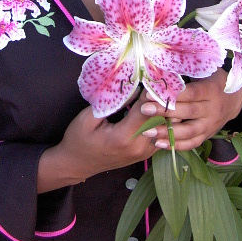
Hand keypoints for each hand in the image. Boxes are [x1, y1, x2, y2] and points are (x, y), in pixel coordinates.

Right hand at [37, 90, 157, 192]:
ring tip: (159, 90)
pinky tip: (156, 106)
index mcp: (124, 138)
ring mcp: (144, 153)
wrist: (76, 164)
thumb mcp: (88, 118)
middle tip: (157, 79)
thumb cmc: (78, 139)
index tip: (151, 76)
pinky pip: (162, 134)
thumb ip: (112, 103)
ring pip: (165, 127)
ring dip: (163, 109)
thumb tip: (134, 88)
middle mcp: (139, 147)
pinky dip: (161, 119)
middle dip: (160, 98)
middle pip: (161, 119)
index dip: (151, 92)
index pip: (147, 110)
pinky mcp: (146, 154)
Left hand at [140, 68, 241, 151]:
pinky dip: (176, 145)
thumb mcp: (205, 71)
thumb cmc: (214, 80)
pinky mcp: (208, 135)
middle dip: (165, 112)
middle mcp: (213, 109)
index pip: (191, 93)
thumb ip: (187, 72)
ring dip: (168, 133)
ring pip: (189, 131)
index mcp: (211, 90)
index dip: (172, 94)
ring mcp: (211, 124)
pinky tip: (159, 144)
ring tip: (147, 131)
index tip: (152, 93)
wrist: (235, 99)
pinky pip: (192, 143)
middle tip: (145, 110)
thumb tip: (162, 69)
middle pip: (188, 112)